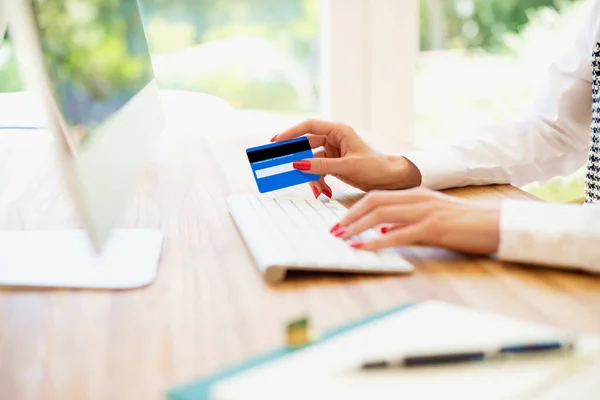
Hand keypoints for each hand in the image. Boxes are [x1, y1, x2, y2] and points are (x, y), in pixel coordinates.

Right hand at [273, 119, 421, 197]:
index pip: (309, 126)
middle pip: (306, 146)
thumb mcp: (347, 166)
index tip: (276, 141)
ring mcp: (332, 153)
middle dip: (298, 161)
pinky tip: (325, 191)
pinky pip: (318, 172)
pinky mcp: (333, 165)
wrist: (391, 180)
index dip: (290, 132)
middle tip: (285, 169)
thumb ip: (321, 166)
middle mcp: (333, 139)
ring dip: (312, 178)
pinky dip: (319, 183)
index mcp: (338, 131)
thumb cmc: (376, 167)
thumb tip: (298, 164)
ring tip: (320, 190)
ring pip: (311, 163)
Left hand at [331, 188, 500, 254]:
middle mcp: (417, 198)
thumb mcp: (432, 218)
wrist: (497, 224)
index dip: (355, 208)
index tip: (341, 220)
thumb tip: (383, 231)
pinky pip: (398, 234)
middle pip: (374, 202)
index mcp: (416, 194)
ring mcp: (425, 211)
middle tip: (334, 230)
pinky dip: (377, 241)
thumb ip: (407, 222)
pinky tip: (364, 248)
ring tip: (342, 238)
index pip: (377, 196)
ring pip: (381, 215)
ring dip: (357, 227)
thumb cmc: (466, 224)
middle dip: (350, 216)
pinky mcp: (433, 227)